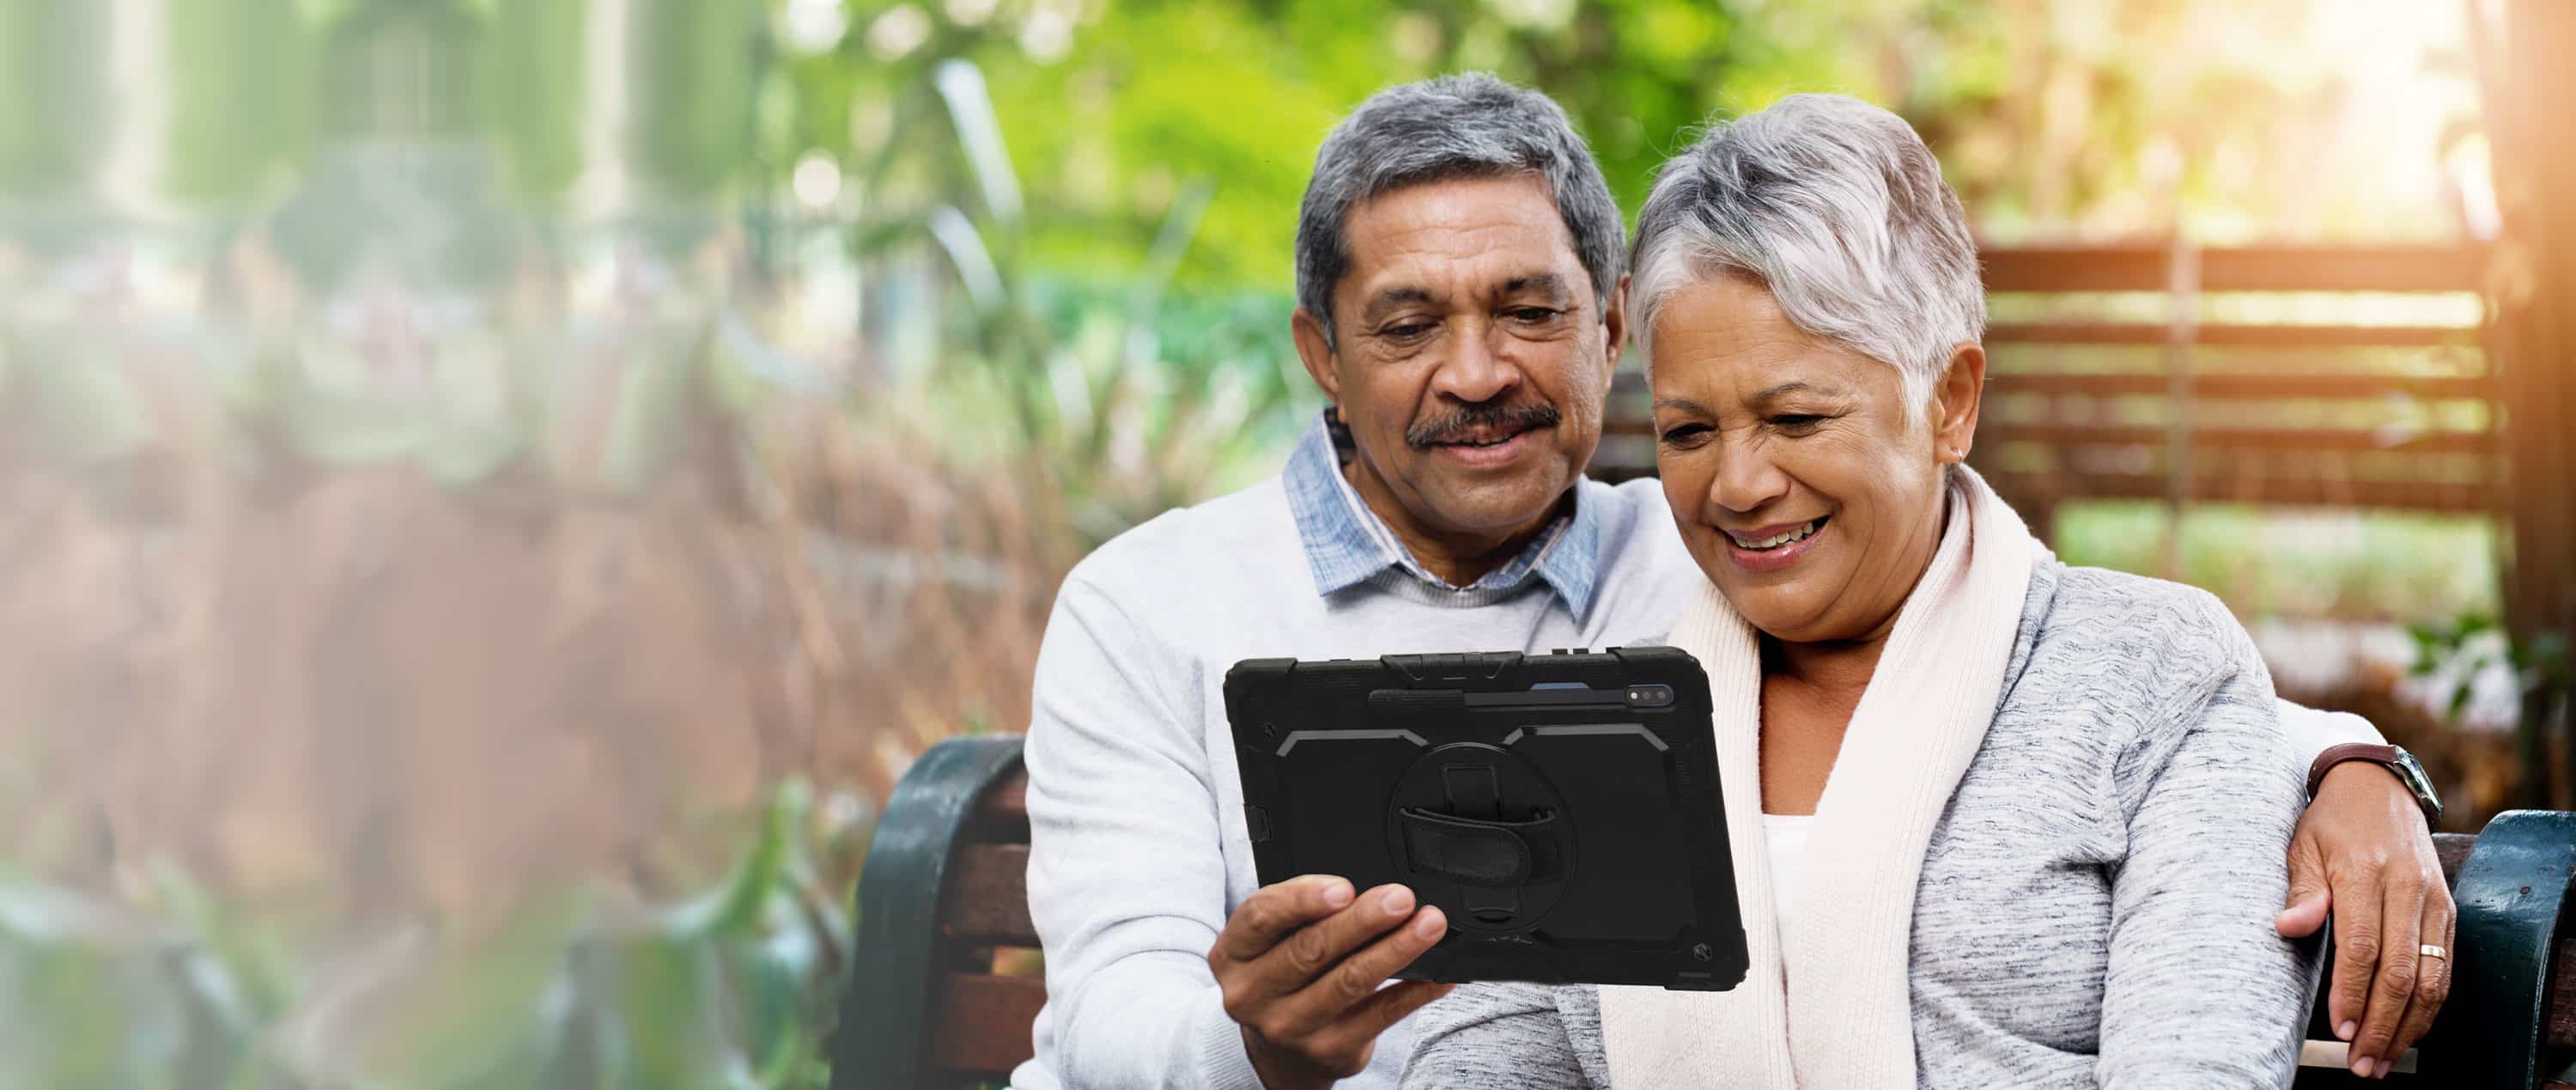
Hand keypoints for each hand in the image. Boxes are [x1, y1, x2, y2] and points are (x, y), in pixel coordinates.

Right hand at [1208, 875, 1453, 1089]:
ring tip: (1428, 925)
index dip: (1304, 899)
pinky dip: (1414, 992)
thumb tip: (1365, 893)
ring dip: (1395, 950)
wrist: (1277, 1052)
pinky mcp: (1328, 1051)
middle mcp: (1252, 994)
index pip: (1261, 917)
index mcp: (1232, 954)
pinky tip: (1438, 974)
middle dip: (1363, 920)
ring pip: (1349, 982)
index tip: (1345, 887)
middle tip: (1401, 899)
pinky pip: (1379, 1016)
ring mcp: (1289, 1028)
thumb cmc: (1279, 976)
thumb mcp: (1270, 941)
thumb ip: (1301, 913)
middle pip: (1311, 949)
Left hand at [2274, 763, 2454, 1079]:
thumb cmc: (2329, 823)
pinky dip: (2430, 1005)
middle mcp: (2407, 888)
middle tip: (2361, 1063)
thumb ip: (2301, 891)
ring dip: (2408, 1025)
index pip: (2363, 946)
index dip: (2353, 992)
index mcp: (2364, 873)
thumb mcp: (2302, 846)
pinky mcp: (2449, 910)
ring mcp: (2434, 900)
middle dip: (2381, 1024)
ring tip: (2381, 1059)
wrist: (2378, 788)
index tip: (2340, 1028)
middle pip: (2401, 971)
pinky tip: (2408, 1030)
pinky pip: (2446, 967)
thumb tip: (2288, 927)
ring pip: (2431, 977)